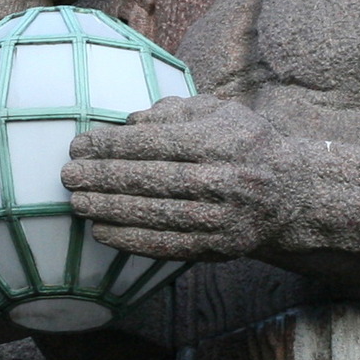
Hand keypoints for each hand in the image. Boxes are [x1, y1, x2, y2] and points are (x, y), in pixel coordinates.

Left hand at [62, 95, 280, 261]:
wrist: (290, 194)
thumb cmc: (244, 145)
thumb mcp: (220, 114)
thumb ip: (176, 112)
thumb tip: (131, 122)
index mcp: (221, 142)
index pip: (156, 143)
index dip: (112, 145)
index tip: (80, 145)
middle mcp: (224, 180)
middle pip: (152, 179)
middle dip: (104, 177)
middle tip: (68, 175)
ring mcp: (222, 218)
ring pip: (156, 215)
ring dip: (110, 210)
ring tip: (77, 202)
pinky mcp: (218, 248)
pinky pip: (167, 246)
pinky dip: (131, 241)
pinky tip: (102, 232)